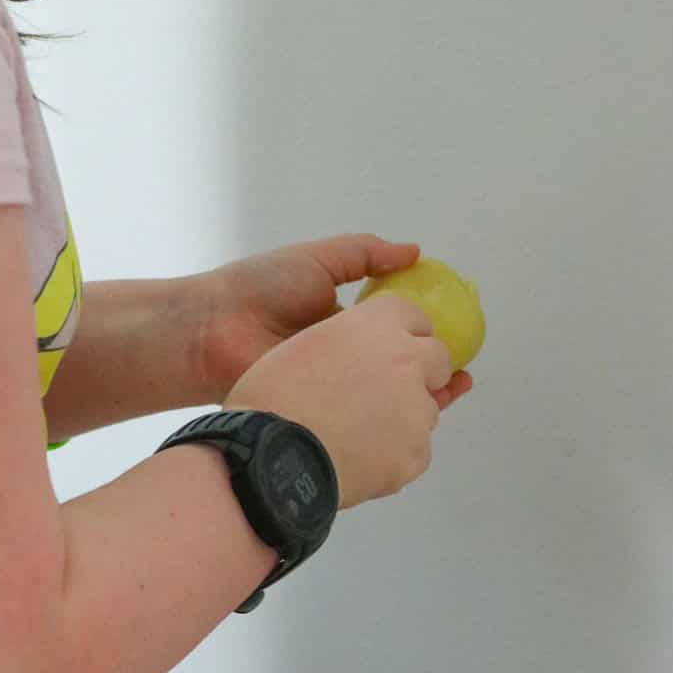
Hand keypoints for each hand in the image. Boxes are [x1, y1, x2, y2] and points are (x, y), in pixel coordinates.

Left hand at [194, 233, 472, 411]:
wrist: (211, 330)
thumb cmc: (261, 287)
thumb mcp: (318, 260)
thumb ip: (365, 254)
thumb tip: (415, 252)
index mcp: (343, 322)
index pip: (395, 332)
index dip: (425, 336)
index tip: (458, 337)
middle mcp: (342, 357)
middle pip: (395, 369)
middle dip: (430, 375)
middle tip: (460, 374)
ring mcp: (332, 388)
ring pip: (383, 398)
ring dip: (416, 399)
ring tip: (448, 394)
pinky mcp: (321, 414)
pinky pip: (359, 420)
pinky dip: (386, 421)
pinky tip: (412, 416)